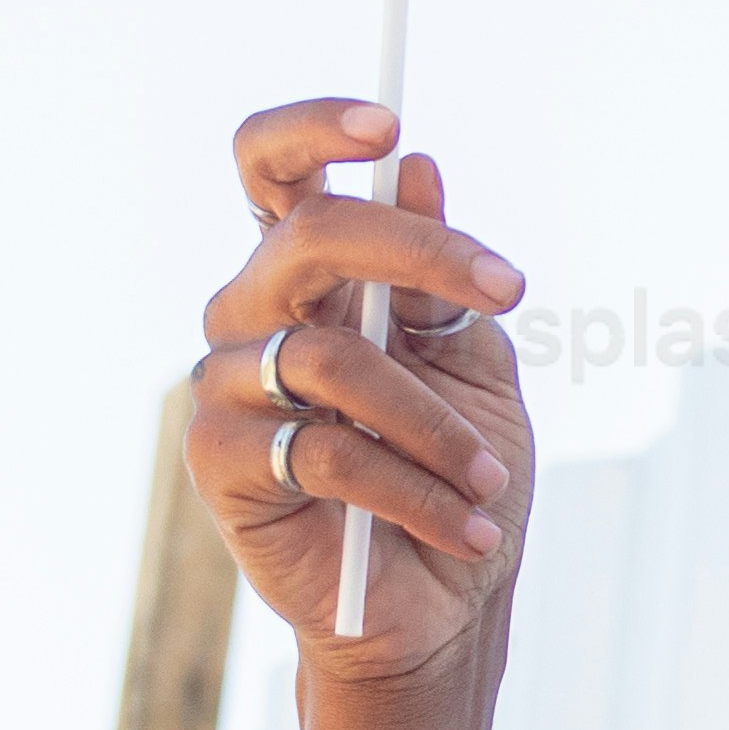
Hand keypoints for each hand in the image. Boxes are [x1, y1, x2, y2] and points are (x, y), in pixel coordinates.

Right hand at [200, 95, 534, 701]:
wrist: (439, 605)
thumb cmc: (455, 475)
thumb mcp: (474, 368)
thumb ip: (444, 284)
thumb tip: (421, 167)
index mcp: (312, 276)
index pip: (275, 171)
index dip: (314, 131)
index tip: (390, 124)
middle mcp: (254, 315)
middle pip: (304, 237)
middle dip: (419, 250)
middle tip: (508, 290)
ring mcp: (227, 386)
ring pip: (332, 358)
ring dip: (435, 422)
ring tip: (487, 478)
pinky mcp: (221, 461)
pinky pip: (328, 449)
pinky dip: (416, 489)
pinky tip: (467, 526)